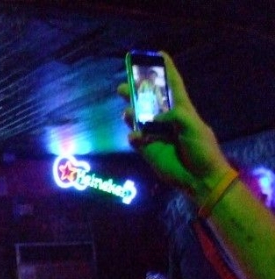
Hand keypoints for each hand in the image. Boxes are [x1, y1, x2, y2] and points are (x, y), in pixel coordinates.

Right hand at [117, 52, 234, 200]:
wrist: (199, 178)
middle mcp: (166, 119)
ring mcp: (156, 134)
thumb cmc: (202, 150)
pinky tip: (136, 137)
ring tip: (128, 112)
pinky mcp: (148, 150)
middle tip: (123, 86)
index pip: (173, 85)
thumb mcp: (193, 127)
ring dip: (131, 113)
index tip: (158, 54)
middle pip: (149, 100)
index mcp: (182, 110)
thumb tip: (153, 117)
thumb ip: (175, 117)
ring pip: (138, 118)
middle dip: (136, 91)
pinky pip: (135, 139)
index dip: (166, 69)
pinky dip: (133, 136)